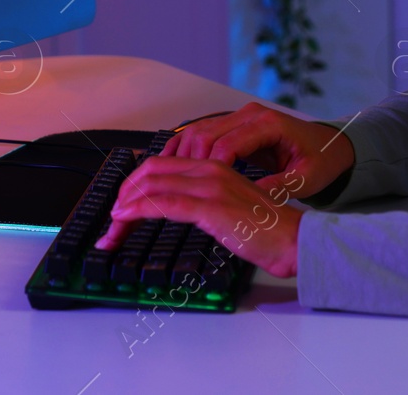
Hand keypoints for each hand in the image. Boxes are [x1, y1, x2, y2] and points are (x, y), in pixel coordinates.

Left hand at [93, 156, 305, 276]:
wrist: (295, 240)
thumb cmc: (266, 230)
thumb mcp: (229, 208)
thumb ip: (204, 202)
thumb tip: (176, 210)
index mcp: (213, 166)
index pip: (160, 166)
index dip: (134, 185)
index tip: (122, 208)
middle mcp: (209, 169)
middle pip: (150, 172)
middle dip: (124, 195)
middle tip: (112, 221)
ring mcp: (210, 186)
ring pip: (151, 187)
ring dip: (125, 209)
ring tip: (113, 230)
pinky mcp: (212, 206)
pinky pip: (164, 203)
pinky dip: (138, 210)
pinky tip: (125, 219)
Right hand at [161, 101, 355, 200]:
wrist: (330, 146)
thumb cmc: (321, 160)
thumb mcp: (306, 179)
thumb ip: (280, 187)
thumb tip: (252, 199)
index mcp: (269, 125)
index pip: (227, 144)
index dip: (209, 169)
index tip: (198, 192)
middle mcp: (250, 115)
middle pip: (205, 134)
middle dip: (187, 163)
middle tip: (176, 189)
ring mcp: (240, 118)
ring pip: (198, 131)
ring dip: (181, 154)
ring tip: (166, 180)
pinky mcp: (234, 126)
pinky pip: (202, 132)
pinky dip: (185, 147)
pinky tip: (170, 164)